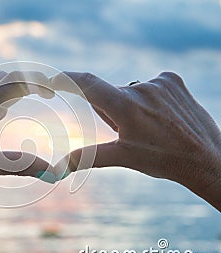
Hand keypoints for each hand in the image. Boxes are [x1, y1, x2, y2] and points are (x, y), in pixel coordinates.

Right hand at [54, 71, 220, 210]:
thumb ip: (88, 157)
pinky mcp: (172, 79)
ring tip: (150, 126)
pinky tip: (162, 115)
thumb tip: (58, 167)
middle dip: (110, 111)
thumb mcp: (123, 158)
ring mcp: (159, 82)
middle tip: (129, 132)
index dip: (67, 79)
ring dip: (129, 105)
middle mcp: (141, 88)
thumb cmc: (163, 160)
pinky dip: (148, 98)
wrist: (206, 157)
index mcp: (126, 106)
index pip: (88, 84)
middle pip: (109, 95)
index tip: (54, 79)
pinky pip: (147, 85)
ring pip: (128, 91)